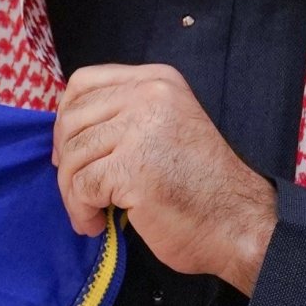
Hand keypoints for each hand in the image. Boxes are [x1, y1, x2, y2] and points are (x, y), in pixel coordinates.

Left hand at [52, 63, 276, 290]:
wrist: (240, 224)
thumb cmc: (200, 185)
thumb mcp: (164, 128)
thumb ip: (124, 117)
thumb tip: (65, 131)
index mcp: (157, 81)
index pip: (85, 82)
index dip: (66, 117)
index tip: (69, 150)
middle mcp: (149, 95)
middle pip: (73, 119)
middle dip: (66, 161)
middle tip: (77, 190)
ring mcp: (141, 129)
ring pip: (74, 156)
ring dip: (73, 193)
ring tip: (91, 213)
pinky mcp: (132, 167)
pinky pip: (82, 187)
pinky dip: (81, 211)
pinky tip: (96, 224)